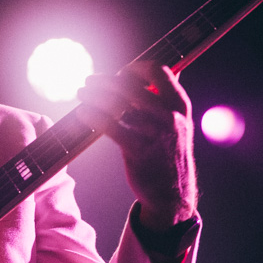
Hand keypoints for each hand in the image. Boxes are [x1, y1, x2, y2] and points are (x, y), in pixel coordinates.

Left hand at [76, 62, 197, 230]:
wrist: (173, 195)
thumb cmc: (166, 154)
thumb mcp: (175, 124)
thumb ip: (161, 100)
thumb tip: (140, 75)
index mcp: (180, 105)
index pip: (159, 71)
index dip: (135, 68)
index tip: (120, 73)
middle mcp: (171, 117)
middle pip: (132, 87)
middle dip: (106, 81)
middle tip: (89, 81)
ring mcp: (156, 134)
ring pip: (119, 105)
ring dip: (95, 96)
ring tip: (81, 94)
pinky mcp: (139, 152)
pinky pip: (111, 127)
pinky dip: (94, 116)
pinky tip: (83, 113)